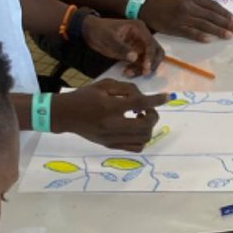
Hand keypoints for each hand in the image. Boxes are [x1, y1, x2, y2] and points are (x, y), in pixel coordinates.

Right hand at [52, 80, 167, 150]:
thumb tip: (144, 98)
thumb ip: (126, 89)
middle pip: (145, 125)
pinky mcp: (110, 146)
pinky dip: (141, 139)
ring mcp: (112, 138)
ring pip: (144, 138)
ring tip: (140, 118)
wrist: (65, 115)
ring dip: (148, 127)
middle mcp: (112, 124)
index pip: (140, 103)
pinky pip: (135, 147)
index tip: (168, 97)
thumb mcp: (104, 85)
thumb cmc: (84, 96)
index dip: (157, 100)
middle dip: (153, 116)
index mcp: (110, 106)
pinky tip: (135, 129)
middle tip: (148, 110)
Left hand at [82, 16, 163, 77]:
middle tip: (145, 72)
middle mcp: (142, 36)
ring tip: (129, 73)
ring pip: (149, 59)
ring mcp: (139, 44)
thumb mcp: (108, 39)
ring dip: (143, 67)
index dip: (150, 56)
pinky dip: (136, 69)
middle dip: (152, 63)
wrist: (90, 31)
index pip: (151, 43)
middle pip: (156, 51)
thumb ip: (121, 48)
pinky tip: (126, 72)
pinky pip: (140, 63)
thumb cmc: (99, 31)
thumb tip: (135, 58)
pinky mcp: (134, 52)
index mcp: (139, 28)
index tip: (146, 68)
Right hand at [140, 0, 232, 41]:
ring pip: (204, 24)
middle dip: (226, 23)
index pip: (213, 6)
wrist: (148, 6)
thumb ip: (200, 4)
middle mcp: (188, 5)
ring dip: (218, 31)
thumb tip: (218, 14)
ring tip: (229, 35)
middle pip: (211, 15)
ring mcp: (182, 17)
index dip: (226, 14)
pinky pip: (191, 33)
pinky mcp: (175, 27)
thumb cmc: (169, 2)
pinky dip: (201, 36)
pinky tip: (210, 39)